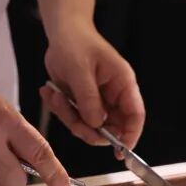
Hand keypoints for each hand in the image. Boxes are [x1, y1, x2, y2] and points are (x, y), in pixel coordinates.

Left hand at [41, 25, 143, 149]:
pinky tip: (50, 93)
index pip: (135, 115)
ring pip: (89, 126)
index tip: (119, 152)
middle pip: (111, 127)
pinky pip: (74, 118)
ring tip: (55, 96)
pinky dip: (60, 110)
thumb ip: (88, 98)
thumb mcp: (79, 70)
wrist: (62, 33)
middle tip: (72, 120)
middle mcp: (113, 95)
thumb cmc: (75, 43)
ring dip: (70, 117)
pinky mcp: (83, 102)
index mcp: (122, 83)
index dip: (130, 136)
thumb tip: (96, 124)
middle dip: (89, 130)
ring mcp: (98, 100)